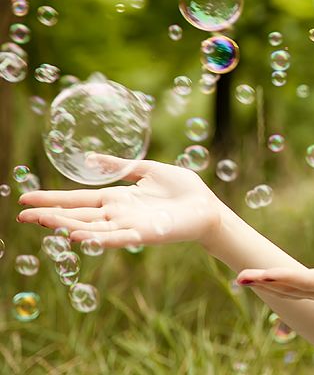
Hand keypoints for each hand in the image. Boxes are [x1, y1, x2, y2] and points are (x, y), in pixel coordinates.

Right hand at [17, 154, 222, 247]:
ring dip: (68, 227)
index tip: (26, 199)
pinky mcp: (145, 234)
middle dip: (50, 216)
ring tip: (44, 223)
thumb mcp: (148, 171)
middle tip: (22, 217)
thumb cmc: (182, 190)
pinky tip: (79, 237)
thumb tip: (90, 158)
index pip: (78, 200)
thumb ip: (120, 167)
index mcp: (117, 199)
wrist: (207, 208)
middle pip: (78, 216)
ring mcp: (129, 226)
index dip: (53, 199)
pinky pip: (118, 238)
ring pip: (92, 229)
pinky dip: (98, 238)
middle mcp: (118, 215)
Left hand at [236, 237, 313, 305]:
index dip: (285, 278)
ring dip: (265, 285)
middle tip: (240, 276)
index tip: (263, 275)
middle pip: (291, 289)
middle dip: (266, 283)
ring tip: (242, 277)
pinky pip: (291, 290)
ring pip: (288, 292)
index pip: (308, 281)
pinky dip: (273, 285)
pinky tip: (259, 280)